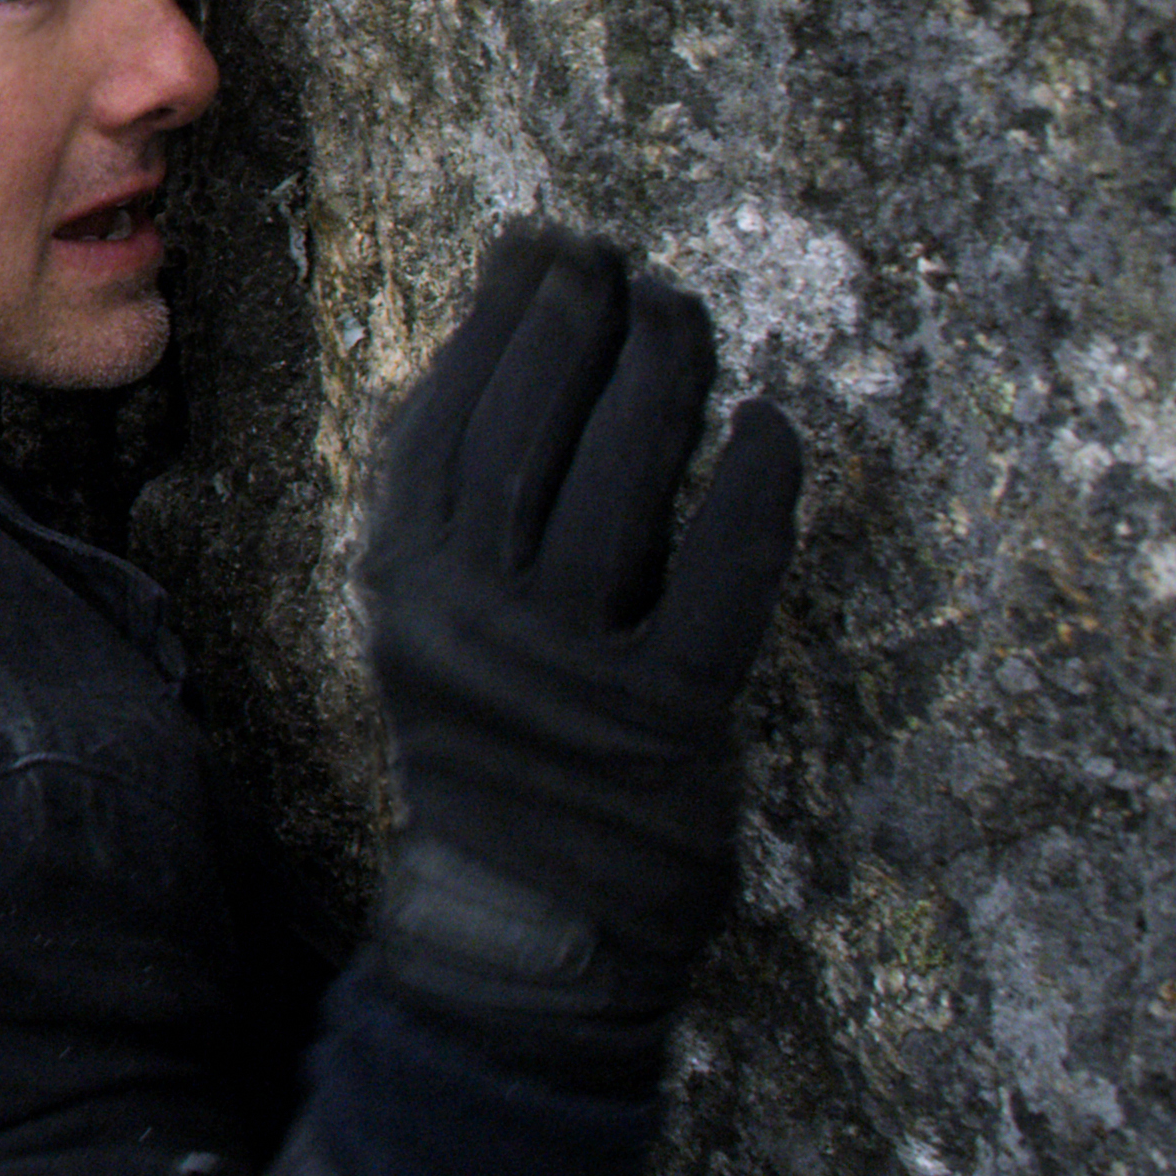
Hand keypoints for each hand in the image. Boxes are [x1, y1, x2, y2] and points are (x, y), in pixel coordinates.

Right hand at [360, 226, 804, 1066]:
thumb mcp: (433, 623)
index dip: (504, 313)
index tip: (548, 247)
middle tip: (626, 263)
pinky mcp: (669, 718)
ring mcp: (571, 668)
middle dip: (586, 319)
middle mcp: (474, 616)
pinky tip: (773, 427)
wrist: (530, 928)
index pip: (450, 409)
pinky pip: (726, 574)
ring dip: (666, 375)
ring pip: (628, 479)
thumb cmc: (491, 749)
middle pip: (539, 425)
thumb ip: (460, 512)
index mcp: (402, 582)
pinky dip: (756, 490)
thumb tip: (516, 351)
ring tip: (687, 315)